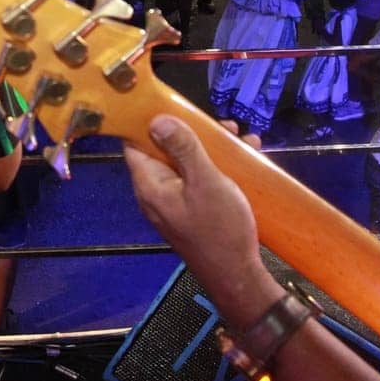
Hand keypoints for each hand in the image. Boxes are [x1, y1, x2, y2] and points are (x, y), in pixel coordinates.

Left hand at [125, 116, 277, 315]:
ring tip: (240, 138)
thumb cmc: (220, 230)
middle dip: (192, 133)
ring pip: (187, 164)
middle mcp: (157, 193)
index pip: (135, 143)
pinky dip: (218, 167)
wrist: (238, 277)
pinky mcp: (193, 211)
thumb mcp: (205, 182)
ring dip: (211, 148)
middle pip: (165, 150)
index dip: (147, 121)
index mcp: (150, 185)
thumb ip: (183, 149)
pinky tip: (244, 159)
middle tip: (222, 125)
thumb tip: (157, 119)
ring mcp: (175, 203)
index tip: (170, 103)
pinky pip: (200, 180)